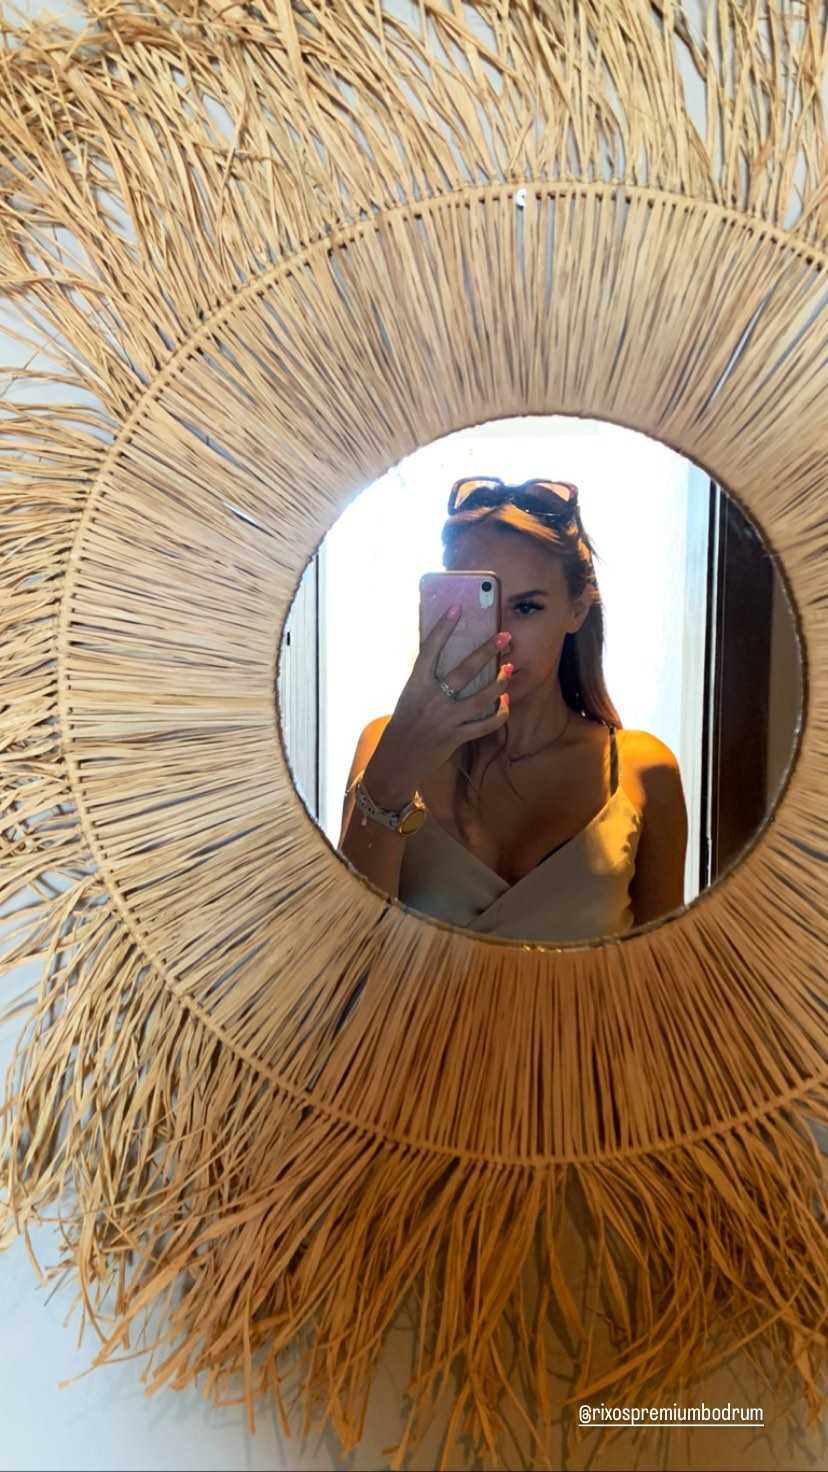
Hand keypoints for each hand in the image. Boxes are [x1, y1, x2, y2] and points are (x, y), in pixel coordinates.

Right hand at [364, 605, 511, 807]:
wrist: (397, 760)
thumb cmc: (404, 724)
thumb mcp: (409, 696)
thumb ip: (426, 678)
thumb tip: (443, 654)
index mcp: (415, 685)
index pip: (429, 650)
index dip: (443, 628)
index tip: (457, 608)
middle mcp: (431, 700)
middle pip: (464, 671)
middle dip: (486, 652)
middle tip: (504, 637)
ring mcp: (445, 720)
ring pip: (481, 698)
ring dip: (499, 682)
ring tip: (509, 668)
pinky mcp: (456, 737)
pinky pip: (484, 725)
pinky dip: (498, 713)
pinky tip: (505, 702)